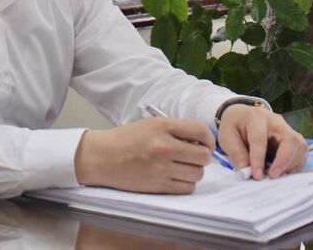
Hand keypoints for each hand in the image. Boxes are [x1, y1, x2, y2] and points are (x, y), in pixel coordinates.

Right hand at [74, 118, 213, 193]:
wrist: (103, 157)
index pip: (200, 131)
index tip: (205, 143)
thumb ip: (175, 130)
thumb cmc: (126, 139)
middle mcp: (163, 146)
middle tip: (193, 155)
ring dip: (194, 170)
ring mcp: (161, 168)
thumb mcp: (150, 124)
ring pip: (197, 174)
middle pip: (203, 156)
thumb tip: (201, 142)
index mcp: (161, 126)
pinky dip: (185, 183)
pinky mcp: (159, 186)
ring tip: (182, 165)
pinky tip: (175, 176)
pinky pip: (187, 188)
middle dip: (202, 156)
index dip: (208, 138)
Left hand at [217, 104, 308, 179]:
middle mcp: (276, 121)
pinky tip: (283, 172)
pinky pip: (301, 152)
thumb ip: (236, 153)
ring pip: (299, 146)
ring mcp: (287, 129)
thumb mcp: (227, 136)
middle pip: (289, 139)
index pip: (260, 139)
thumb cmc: (235, 126)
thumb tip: (246, 172)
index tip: (256, 176)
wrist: (242, 117)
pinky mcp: (293, 139)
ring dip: (291, 164)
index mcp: (256, 117)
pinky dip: (295, 165)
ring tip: (277, 175)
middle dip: (284, 161)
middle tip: (273, 176)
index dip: (258, 159)